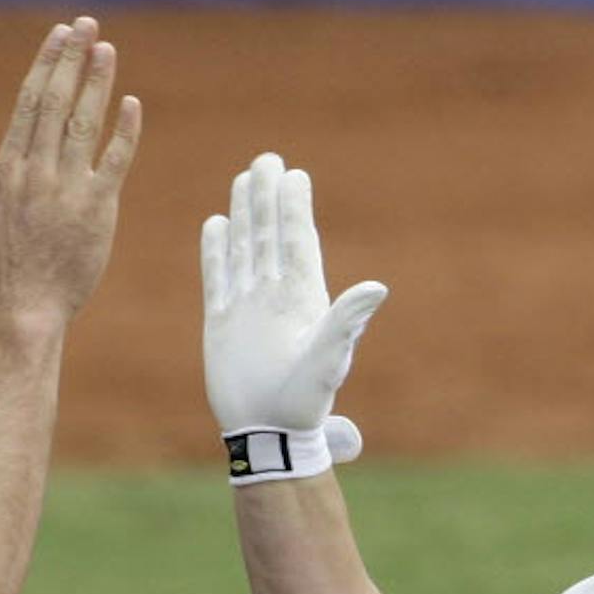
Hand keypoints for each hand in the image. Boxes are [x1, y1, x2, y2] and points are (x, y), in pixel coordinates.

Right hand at [0, 17, 141, 325]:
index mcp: (8, 167)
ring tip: (107, 50)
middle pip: (56, 101)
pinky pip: (114, 163)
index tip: (58, 35)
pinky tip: (131, 104)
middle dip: (72, 59)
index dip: (46, 63)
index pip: (29, 101)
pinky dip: (124, 133)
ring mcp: (68, 190)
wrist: (22, 308)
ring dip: (97, 83)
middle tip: (86, 25)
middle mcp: (37, 171)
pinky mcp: (97, 212)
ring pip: (84, 124)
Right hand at [201, 152, 386, 446]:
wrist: (267, 433)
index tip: (295, 175)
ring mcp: (248, 306)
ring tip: (244, 178)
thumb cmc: (303, 402)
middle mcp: (276, 296)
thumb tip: (377, 288)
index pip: (298, 241)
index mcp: (303, 298)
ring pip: (245, 248)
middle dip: (268, 198)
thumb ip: (346, 322)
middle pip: (270, 235)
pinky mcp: (222, 321)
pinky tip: (216, 224)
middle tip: (267, 159)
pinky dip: (216, 251)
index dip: (295, 209)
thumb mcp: (328, 359)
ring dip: (244, 214)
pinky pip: (218, 276)